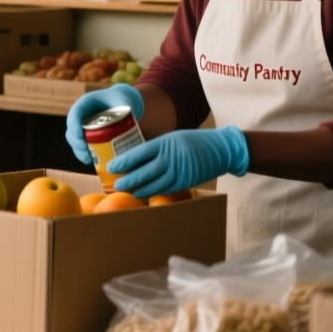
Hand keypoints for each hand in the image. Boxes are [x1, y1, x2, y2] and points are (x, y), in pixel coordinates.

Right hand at [65, 84, 144, 165]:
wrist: (121, 103)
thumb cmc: (121, 100)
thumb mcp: (123, 100)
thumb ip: (126, 106)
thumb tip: (130, 116)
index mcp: (86, 103)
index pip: (75, 113)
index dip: (74, 125)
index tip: (80, 136)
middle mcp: (80, 115)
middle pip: (72, 129)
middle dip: (76, 143)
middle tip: (86, 152)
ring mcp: (81, 126)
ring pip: (74, 139)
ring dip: (79, 151)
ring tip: (88, 160)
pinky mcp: (86, 136)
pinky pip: (80, 145)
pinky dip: (83, 154)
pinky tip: (91, 161)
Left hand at [109, 126, 249, 199]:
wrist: (221, 149)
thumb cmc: (194, 141)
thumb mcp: (173, 137)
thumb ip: (156, 147)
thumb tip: (135, 159)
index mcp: (165, 143)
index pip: (139, 153)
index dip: (124, 162)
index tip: (111, 167)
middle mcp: (171, 158)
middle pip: (144, 172)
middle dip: (128, 180)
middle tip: (115, 184)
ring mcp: (179, 172)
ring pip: (154, 184)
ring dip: (139, 189)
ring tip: (127, 191)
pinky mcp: (185, 182)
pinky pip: (165, 189)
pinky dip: (153, 192)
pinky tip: (144, 193)